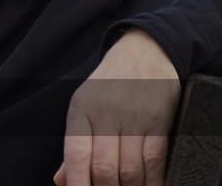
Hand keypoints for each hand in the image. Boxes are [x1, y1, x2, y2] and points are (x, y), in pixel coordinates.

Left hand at [54, 28, 180, 185]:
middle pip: (104, 168)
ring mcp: (134, 117)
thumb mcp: (85, 104)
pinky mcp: (159, 120)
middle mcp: (105, 113)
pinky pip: (155, 161)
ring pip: (130, 170)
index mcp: (81, 110)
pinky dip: (153, 182)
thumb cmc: (111, 83)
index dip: (77, 183)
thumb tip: (62, 180)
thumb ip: (76, 145)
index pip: (75, 155)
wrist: (146, 50)